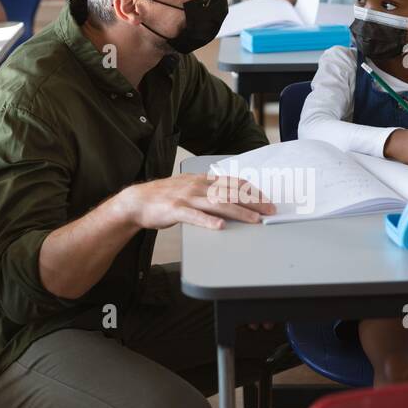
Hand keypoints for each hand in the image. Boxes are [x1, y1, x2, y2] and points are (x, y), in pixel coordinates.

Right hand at [118, 173, 273, 230]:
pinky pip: (194, 216)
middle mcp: (197, 186)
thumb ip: (209, 190)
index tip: (266, 200)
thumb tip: (230, 196)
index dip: (252, 191)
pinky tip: (220, 227)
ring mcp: (186, 197)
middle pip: (230, 193)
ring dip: (238, 212)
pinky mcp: (175, 209)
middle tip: (269, 211)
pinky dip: (208, 221)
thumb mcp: (190, 187)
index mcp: (202, 180)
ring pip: (217, 203)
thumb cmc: (165, 196)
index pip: (233, 183)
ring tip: (254, 220)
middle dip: (253, 202)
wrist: (137, 200)